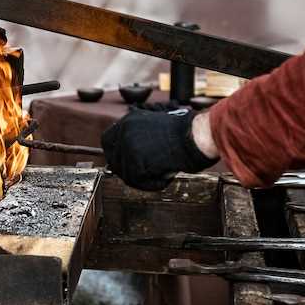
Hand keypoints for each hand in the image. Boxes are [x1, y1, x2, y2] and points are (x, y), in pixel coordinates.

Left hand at [101, 108, 218, 190]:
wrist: (196, 136)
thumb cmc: (184, 135)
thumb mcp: (153, 130)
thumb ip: (138, 141)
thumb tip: (128, 158)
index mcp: (128, 121)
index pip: (108, 141)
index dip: (116, 155)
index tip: (128, 165)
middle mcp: (124, 130)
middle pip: (113, 159)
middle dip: (127, 170)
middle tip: (145, 175)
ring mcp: (127, 145)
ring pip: (126, 173)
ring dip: (144, 179)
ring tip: (163, 173)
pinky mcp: (134, 160)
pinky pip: (137, 181)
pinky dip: (153, 184)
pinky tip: (166, 176)